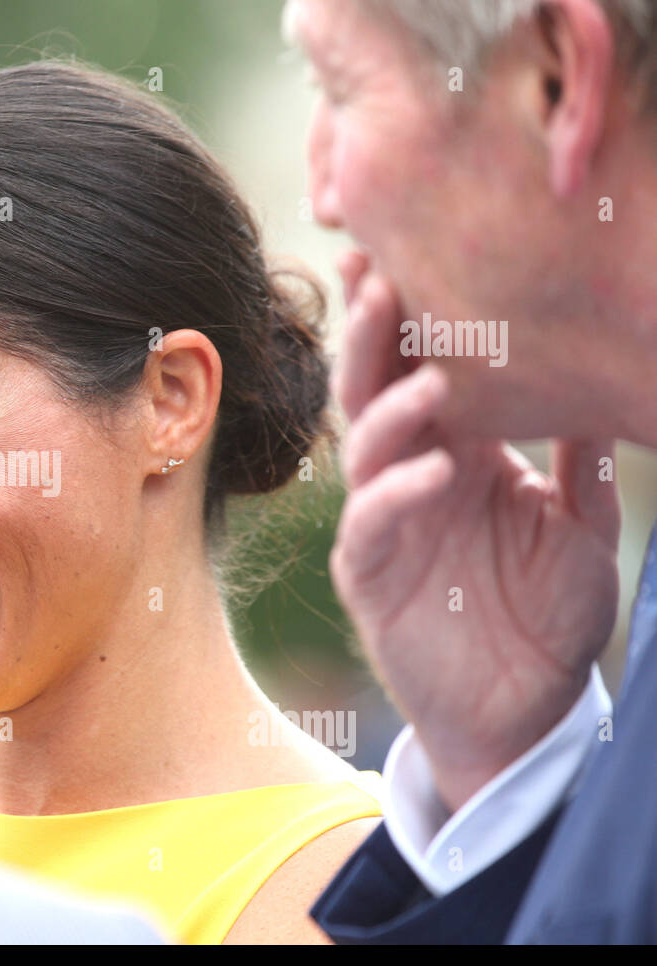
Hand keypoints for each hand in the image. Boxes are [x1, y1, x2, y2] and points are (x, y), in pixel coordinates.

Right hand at [330, 252, 620, 812]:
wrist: (519, 713)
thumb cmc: (543, 616)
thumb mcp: (580, 524)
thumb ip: (580, 459)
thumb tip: (607, 382)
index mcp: (453, 450)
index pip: (420, 367)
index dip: (412, 314)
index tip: (412, 247)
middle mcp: (409, 474)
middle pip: (375, 388)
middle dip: (373, 334)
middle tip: (380, 274)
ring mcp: (383, 522)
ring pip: (363, 448)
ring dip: (387, 408)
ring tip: (423, 376)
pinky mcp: (368, 574)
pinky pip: (371, 524)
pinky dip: (397, 494)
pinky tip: (435, 467)